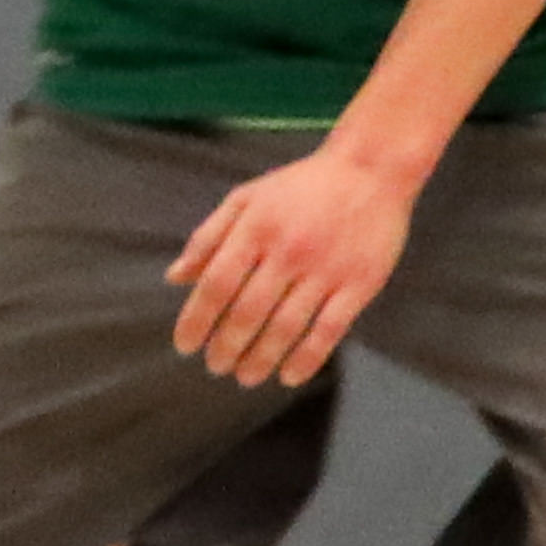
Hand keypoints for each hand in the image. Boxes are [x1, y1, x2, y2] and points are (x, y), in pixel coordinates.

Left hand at [167, 142, 414, 387]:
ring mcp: (325, 269)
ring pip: (286, 327)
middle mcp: (288, 250)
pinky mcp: (359, 283)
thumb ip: (208, 237)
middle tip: (216, 367)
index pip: (216, 284)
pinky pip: (328, 331)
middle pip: (248, 312)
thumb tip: (175, 277)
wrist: (371, 168)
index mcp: (256, 228)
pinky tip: (290, 376)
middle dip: (226, 347)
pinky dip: (307, 358)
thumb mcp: (247, 198)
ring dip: (261, 359)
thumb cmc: (302, 186)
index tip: (186, 346)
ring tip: (246, 376)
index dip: (196, 320)